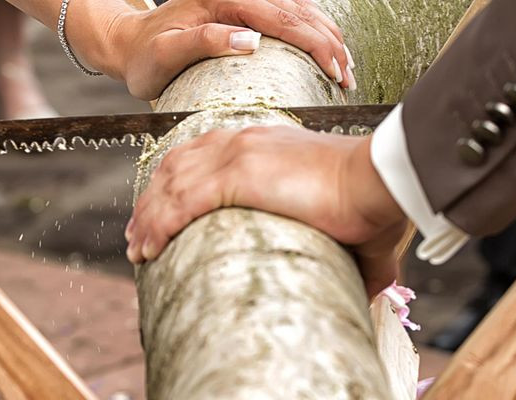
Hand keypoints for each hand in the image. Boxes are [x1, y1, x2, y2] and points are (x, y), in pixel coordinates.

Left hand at [78, 0, 353, 99]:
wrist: (131, 43)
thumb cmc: (145, 55)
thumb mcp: (166, 53)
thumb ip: (205, 42)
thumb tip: (251, 41)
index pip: (282, 18)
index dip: (315, 44)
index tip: (334, 70)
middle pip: (298, 12)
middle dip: (329, 43)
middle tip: (348, 76)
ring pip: (300, 11)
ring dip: (327, 37)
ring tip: (346, 67)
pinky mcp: (246, 9)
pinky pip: (290, 15)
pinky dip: (313, 32)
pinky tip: (328, 48)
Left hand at [125, 126, 406, 296]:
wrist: (378, 182)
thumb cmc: (373, 204)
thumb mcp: (347, 221)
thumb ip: (352, 254)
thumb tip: (372, 291)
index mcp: (264, 143)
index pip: (206, 154)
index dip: (179, 182)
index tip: (165, 211)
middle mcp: (244, 141)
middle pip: (178, 165)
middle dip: (152, 201)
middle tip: (139, 234)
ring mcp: (237, 154)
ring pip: (172, 184)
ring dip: (148, 217)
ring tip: (137, 248)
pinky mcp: (236, 175)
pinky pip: (180, 202)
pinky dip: (158, 225)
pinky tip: (149, 247)